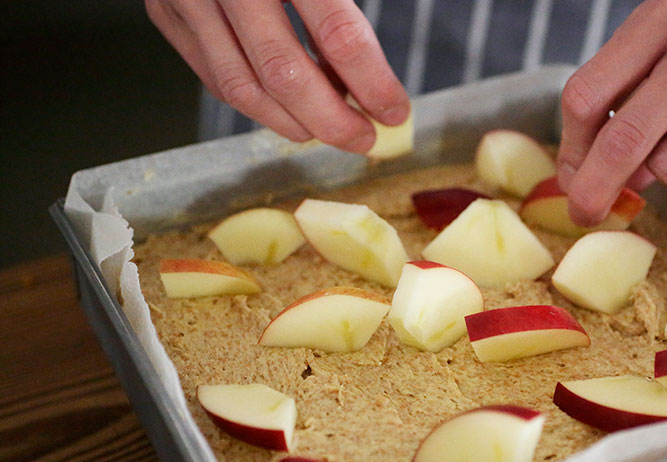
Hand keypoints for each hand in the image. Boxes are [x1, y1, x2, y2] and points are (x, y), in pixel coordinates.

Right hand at [146, 0, 409, 151]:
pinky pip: (216, 77)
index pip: (339, 34)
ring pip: (243, 88)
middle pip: (285, 74)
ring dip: (293, 122)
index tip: (395, 111)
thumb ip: (345, 12)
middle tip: (364, 138)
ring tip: (330, 128)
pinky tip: (289, 106)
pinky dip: (258, 102)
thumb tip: (374, 82)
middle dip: (332, 120)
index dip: (373, 83)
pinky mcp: (165, 12)